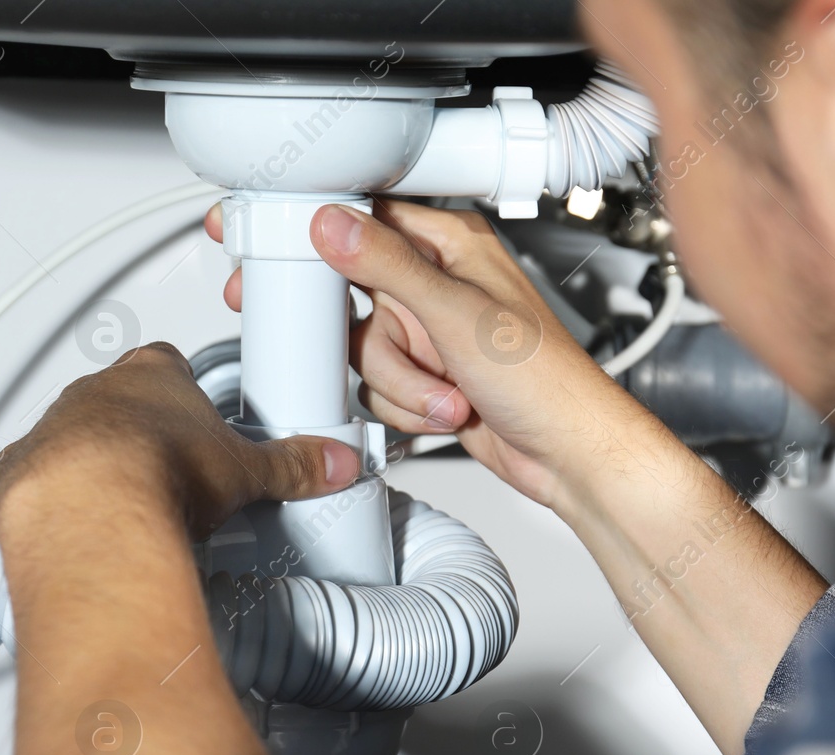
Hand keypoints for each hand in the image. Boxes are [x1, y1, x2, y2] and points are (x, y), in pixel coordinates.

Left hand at [0, 342, 360, 539]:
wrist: (91, 509)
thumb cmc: (160, 472)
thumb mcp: (248, 470)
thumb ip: (293, 465)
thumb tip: (333, 463)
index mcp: (149, 377)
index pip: (166, 366)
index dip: (181, 395)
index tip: (193, 421)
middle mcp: (92, 396)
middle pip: (113, 404)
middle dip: (133, 435)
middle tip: (164, 476)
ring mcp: (47, 433)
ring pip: (62, 441)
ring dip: (83, 470)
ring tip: (118, 513)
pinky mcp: (13, 479)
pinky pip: (19, 486)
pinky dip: (33, 507)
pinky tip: (60, 532)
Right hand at [205, 198, 628, 509]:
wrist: (568, 455)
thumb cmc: (545, 380)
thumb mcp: (456, 315)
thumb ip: (385, 267)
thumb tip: (331, 225)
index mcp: (450, 245)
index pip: (362, 218)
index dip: (313, 230)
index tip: (266, 240)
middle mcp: (437, 284)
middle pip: (351, 296)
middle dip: (373, 344)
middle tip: (362, 351)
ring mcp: (430, 334)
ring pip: (362, 350)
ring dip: (400, 384)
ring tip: (450, 392)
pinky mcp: (425, 376)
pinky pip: (378, 386)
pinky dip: (406, 407)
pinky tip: (446, 410)